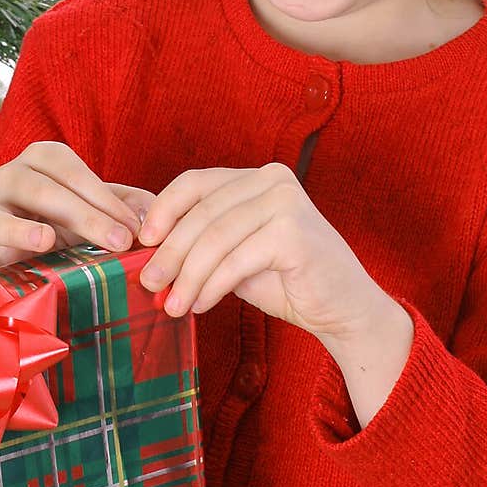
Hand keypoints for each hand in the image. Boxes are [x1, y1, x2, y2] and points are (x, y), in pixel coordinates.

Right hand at [0, 140, 155, 270]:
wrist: (49, 250)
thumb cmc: (80, 218)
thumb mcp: (107, 206)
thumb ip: (131, 206)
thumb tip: (149, 218)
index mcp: (42, 158)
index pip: (69, 170)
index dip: (102, 196)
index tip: (132, 226)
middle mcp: (10, 178)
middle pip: (40, 191)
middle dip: (82, 215)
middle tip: (118, 241)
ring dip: (20, 229)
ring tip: (46, 240)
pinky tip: (6, 278)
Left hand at [137, 162, 385, 343]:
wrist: (343, 309)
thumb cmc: (287, 281)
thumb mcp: (236, 253)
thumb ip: (202, 242)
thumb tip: (149, 250)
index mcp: (256, 177)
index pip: (195, 182)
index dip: (163, 209)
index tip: (143, 241)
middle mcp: (272, 179)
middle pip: (202, 212)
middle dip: (170, 253)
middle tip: (148, 284)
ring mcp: (285, 202)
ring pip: (215, 238)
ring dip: (187, 276)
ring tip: (171, 304)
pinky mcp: (293, 232)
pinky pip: (236, 261)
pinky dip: (212, 286)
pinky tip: (200, 306)